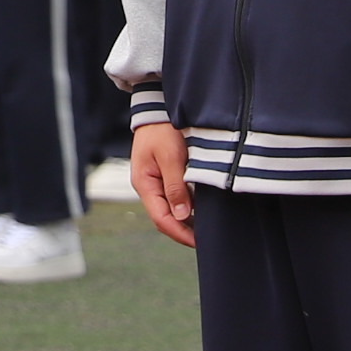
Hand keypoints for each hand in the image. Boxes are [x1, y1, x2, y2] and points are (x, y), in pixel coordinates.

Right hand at [129, 121, 194, 247]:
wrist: (157, 108)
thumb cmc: (162, 129)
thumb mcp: (170, 156)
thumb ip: (175, 186)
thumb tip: (182, 215)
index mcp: (144, 184)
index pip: (161, 219)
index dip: (180, 233)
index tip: (199, 242)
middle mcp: (147, 186)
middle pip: (164, 218)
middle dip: (183, 231)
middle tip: (206, 240)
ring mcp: (154, 181)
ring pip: (170, 209)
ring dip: (186, 220)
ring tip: (206, 229)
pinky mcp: (163, 175)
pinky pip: (173, 198)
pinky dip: (186, 207)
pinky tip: (200, 210)